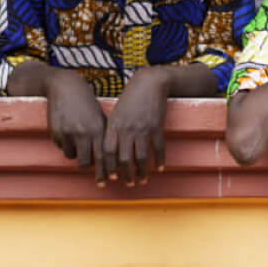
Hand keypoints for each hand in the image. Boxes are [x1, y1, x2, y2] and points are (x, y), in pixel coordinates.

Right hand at [44, 70, 107, 184]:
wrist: (65, 86)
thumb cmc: (86, 103)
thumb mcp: (99, 116)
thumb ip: (104, 135)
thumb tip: (109, 157)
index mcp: (99, 128)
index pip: (102, 156)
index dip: (104, 171)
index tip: (105, 182)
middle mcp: (84, 132)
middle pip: (85, 162)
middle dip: (87, 167)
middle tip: (90, 170)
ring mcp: (69, 132)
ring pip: (72, 156)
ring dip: (76, 154)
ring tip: (78, 142)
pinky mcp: (56, 132)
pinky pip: (62, 147)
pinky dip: (66, 144)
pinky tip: (68, 131)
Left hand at [103, 66, 169, 186]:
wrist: (149, 82)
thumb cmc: (131, 98)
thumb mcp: (117, 112)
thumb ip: (112, 130)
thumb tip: (110, 151)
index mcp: (114, 125)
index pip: (108, 152)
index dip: (109, 167)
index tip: (111, 178)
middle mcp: (127, 128)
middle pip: (124, 158)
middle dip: (126, 175)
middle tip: (128, 184)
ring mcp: (143, 128)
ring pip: (141, 157)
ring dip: (142, 172)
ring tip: (142, 180)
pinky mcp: (157, 126)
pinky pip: (158, 148)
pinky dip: (159, 160)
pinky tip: (159, 168)